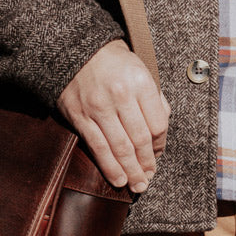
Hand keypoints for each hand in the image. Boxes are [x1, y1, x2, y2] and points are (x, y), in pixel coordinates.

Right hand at [56, 40, 168, 192]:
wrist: (75, 50)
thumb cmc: (113, 63)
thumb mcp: (140, 71)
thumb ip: (153, 99)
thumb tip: (160, 132)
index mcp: (140, 82)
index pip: (158, 124)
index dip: (160, 145)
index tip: (158, 155)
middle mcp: (121, 95)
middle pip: (140, 140)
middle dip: (147, 164)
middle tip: (149, 178)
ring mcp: (99, 108)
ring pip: (120, 148)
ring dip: (131, 171)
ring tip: (137, 185)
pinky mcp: (80, 117)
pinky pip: (98, 147)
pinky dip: (110, 167)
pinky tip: (119, 179)